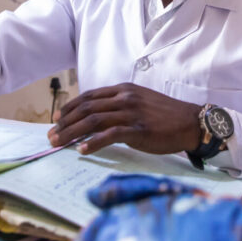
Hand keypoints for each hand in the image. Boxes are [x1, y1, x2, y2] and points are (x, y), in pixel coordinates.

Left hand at [47, 83, 202, 155]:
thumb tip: (95, 118)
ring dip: (72, 133)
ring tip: (59, 144)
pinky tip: (82, 150)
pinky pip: (110, 135)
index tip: (57, 119)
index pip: (89, 96)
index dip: (69, 107)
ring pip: (93, 120)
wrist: (190, 122)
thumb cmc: (165, 115)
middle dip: (65, 122)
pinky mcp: (138, 130)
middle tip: (51, 135)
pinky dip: (93, 143)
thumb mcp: (139, 102)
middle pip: (86, 108)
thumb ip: (118, 106)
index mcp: (123, 89)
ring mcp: (131, 113)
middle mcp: (124, 98)